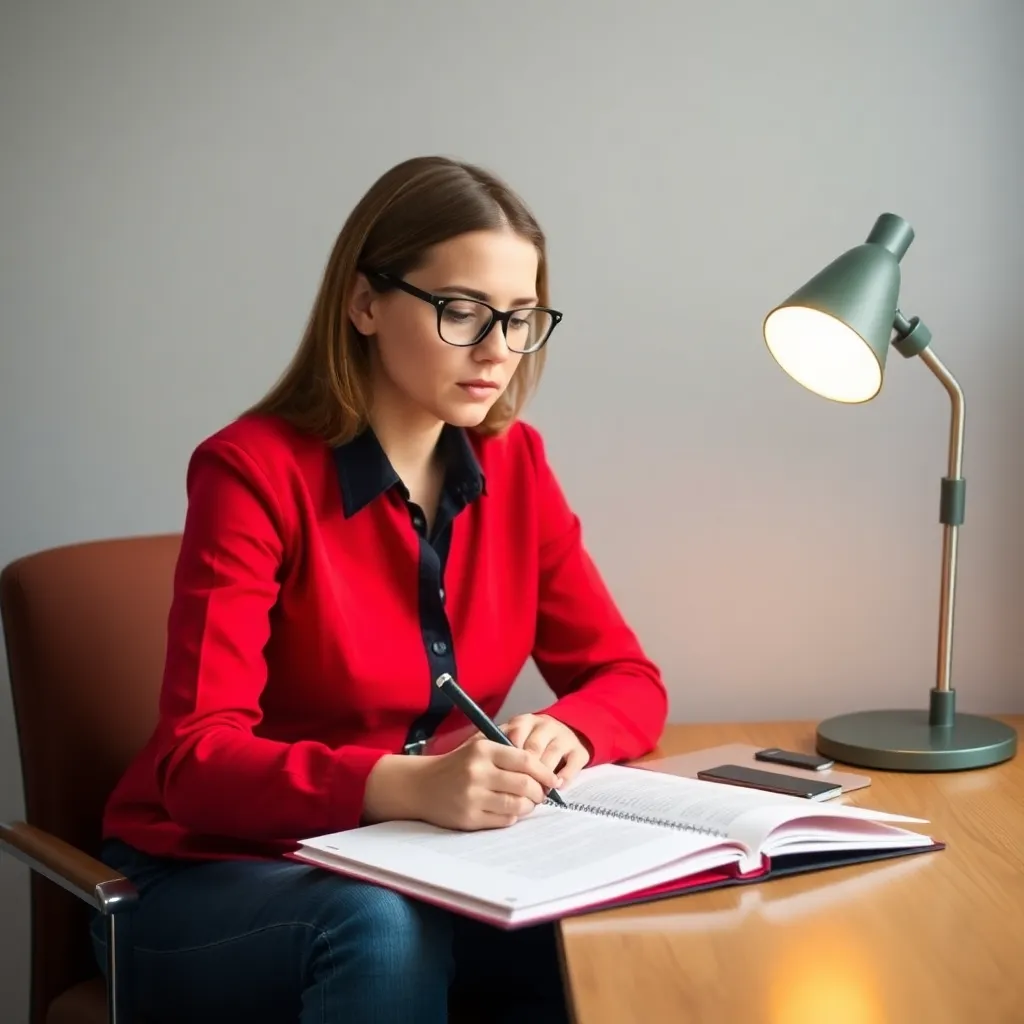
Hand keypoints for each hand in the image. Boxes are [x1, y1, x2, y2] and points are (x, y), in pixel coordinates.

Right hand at [407, 737, 561, 831]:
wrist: (421, 785)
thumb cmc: (457, 766)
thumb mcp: (478, 748)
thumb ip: (508, 752)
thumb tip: (544, 770)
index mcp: (483, 750)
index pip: (525, 760)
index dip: (544, 771)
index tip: (553, 779)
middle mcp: (477, 772)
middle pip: (525, 785)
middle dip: (539, 792)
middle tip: (541, 794)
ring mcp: (472, 796)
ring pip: (517, 805)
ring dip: (528, 806)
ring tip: (526, 803)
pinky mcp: (469, 818)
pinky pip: (504, 820)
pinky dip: (512, 816)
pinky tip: (507, 810)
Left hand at [501, 714, 590, 784]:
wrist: (563, 739)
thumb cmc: (529, 746)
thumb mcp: (512, 742)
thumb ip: (498, 749)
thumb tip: (481, 761)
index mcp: (523, 722)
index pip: (514, 738)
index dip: (509, 760)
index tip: (503, 778)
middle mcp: (544, 725)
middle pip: (533, 748)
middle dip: (526, 772)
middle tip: (519, 791)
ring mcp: (564, 736)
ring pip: (552, 756)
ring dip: (543, 777)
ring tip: (537, 793)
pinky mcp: (580, 749)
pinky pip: (572, 764)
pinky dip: (563, 778)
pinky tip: (556, 787)